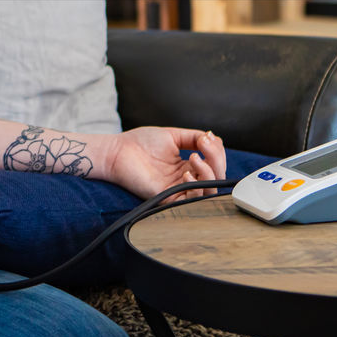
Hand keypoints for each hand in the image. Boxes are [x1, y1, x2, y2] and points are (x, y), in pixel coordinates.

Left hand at [103, 126, 226, 200]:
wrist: (119, 150)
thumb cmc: (141, 142)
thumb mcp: (173, 135)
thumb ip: (194, 137)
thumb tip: (214, 138)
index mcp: (189, 165)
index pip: (215, 164)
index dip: (217, 152)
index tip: (207, 138)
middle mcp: (186, 179)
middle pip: (216, 178)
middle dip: (217, 160)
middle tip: (204, 146)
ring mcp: (178, 189)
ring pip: (208, 191)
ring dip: (209, 173)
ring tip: (194, 157)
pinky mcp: (169, 198)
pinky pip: (192, 201)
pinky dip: (196, 188)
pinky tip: (186, 172)